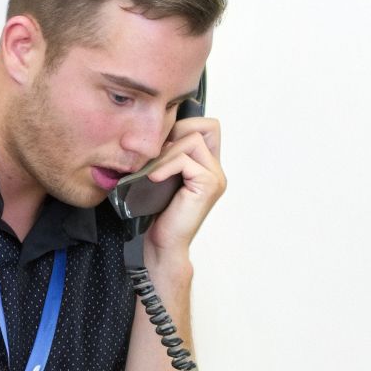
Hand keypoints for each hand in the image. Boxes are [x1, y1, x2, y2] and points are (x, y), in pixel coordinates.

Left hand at [140, 116, 223, 259]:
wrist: (165, 244)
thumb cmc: (161, 214)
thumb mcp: (165, 176)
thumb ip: (170, 155)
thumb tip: (159, 133)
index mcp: (209, 166)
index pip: (208, 126)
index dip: (185, 125)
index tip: (163, 145)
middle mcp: (217, 170)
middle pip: (205, 126)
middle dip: (177, 132)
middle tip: (158, 155)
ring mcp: (216, 177)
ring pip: (192, 140)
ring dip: (167, 152)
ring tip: (153, 171)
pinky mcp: (208, 184)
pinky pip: (184, 159)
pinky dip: (165, 166)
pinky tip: (154, 179)